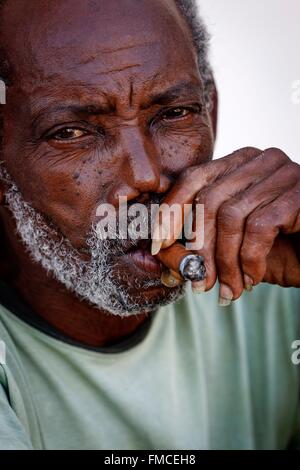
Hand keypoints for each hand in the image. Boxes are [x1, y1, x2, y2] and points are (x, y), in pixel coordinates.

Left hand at [151, 147, 299, 304]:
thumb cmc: (280, 251)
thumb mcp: (232, 251)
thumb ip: (199, 248)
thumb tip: (160, 256)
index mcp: (237, 165)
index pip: (192, 178)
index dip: (170, 213)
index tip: (158, 247)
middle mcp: (259, 160)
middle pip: (208, 199)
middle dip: (198, 248)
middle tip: (198, 284)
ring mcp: (282, 172)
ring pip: (231, 215)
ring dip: (225, 262)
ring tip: (228, 290)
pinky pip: (259, 227)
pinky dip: (249, 260)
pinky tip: (251, 280)